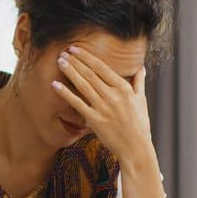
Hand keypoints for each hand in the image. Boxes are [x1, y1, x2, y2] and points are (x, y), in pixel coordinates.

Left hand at [51, 46, 152, 166]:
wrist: (135, 148)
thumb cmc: (139, 125)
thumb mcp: (142, 101)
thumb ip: (139, 82)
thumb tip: (141, 68)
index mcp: (124, 88)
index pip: (102, 68)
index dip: (87, 57)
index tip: (76, 49)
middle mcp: (113, 96)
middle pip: (90, 74)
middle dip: (76, 61)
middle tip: (63, 51)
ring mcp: (103, 108)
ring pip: (83, 85)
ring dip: (70, 72)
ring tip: (60, 61)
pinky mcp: (95, 120)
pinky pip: (77, 104)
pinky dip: (66, 93)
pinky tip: (55, 85)